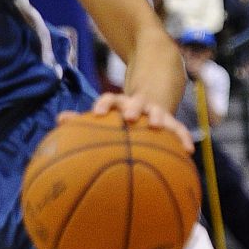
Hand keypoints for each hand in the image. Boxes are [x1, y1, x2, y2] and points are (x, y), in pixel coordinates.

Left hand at [65, 93, 194, 154]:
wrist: (152, 96)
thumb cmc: (121, 115)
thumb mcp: (106, 114)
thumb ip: (83, 120)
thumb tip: (59, 120)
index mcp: (119, 102)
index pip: (109, 98)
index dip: (103, 104)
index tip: (97, 113)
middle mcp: (137, 104)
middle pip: (134, 102)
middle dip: (131, 108)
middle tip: (128, 116)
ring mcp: (155, 111)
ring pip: (157, 113)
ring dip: (157, 118)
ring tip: (156, 126)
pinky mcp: (170, 121)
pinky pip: (178, 130)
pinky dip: (182, 138)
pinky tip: (189, 152)